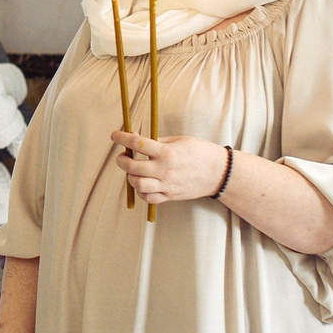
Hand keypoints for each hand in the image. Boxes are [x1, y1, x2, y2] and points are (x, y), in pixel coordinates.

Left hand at [110, 132, 226, 206]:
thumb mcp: (178, 140)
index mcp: (167, 152)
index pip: (138, 144)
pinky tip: (142, 183)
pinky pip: (148, 198)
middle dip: (122, 160)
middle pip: (133, 167)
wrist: (218, 172)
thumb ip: (157, 141)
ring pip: (138, 184)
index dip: (122, 138)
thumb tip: (135, 137)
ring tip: (133, 171)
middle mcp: (165, 170)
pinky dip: (141, 191)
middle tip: (122, 156)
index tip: (114, 135)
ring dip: (130, 177)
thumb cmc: (199, 152)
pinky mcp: (170, 196)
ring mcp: (167, 185)